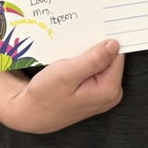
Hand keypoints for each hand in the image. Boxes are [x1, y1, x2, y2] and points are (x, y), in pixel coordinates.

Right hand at [3, 39, 123, 132]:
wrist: (31, 112)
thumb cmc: (45, 96)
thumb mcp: (66, 75)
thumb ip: (93, 60)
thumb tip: (114, 44)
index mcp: (108, 90)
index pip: (117, 55)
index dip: (103, 42)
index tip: (90, 35)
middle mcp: (110, 93)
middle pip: (111, 58)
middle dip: (94, 49)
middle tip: (75, 48)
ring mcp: (103, 93)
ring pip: (102, 62)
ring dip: (88, 55)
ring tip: (69, 57)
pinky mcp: (95, 91)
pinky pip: (95, 69)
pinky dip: (84, 62)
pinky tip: (70, 63)